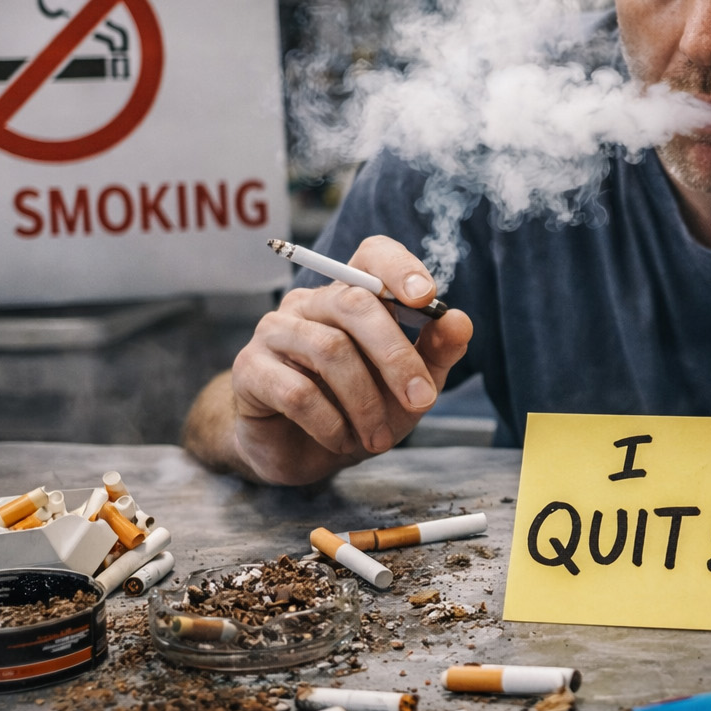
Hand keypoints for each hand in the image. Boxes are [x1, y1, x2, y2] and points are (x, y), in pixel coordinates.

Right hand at [230, 235, 473, 484]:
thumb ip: (436, 353)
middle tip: (422, 400)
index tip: (426, 297)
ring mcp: (274, 331)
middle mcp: (310, 303)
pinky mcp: (250, 370)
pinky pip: (297, 392)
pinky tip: (341, 441)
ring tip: (378, 438)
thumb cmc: (359, 411)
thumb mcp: (409, 387)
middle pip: (354, 303)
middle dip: (396, 355)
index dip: (399, 267)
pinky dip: (331, 424)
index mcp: (351, 295)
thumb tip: (460, 321)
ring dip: (365, 402)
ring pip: (329, 349)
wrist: (304, 456)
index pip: (372, 255)